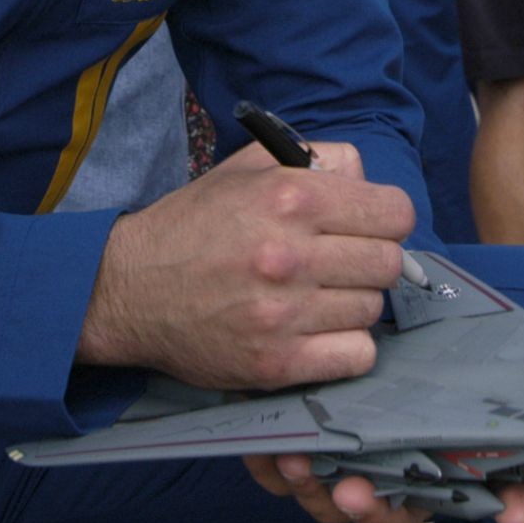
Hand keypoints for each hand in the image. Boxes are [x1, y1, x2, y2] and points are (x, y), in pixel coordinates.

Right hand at [81, 139, 415, 388]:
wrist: (130, 288)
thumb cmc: (195, 224)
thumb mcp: (249, 168)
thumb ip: (317, 159)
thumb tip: (368, 181)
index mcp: (289, 197)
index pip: (393, 213)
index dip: (387, 218)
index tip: (370, 226)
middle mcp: (290, 254)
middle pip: (388, 262)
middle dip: (372, 260)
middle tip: (343, 263)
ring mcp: (283, 313)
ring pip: (373, 309)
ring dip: (354, 303)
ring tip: (319, 297)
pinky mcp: (276, 363)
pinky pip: (357, 356)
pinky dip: (347, 347)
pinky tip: (320, 332)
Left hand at [243, 306, 523, 522]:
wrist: (360, 337)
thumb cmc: (438, 356)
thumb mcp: (490, 342)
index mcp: (458, 459)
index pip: (497, 500)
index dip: (512, 509)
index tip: (519, 512)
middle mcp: (410, 479)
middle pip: (405, 518)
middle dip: (384, 512)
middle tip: (362, 492)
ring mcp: (357, 475)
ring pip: (343, 503)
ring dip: (321, 490)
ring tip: (305, 460)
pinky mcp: (310, 461)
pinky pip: (294, 481)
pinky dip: (282, 467)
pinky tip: (278, 444)